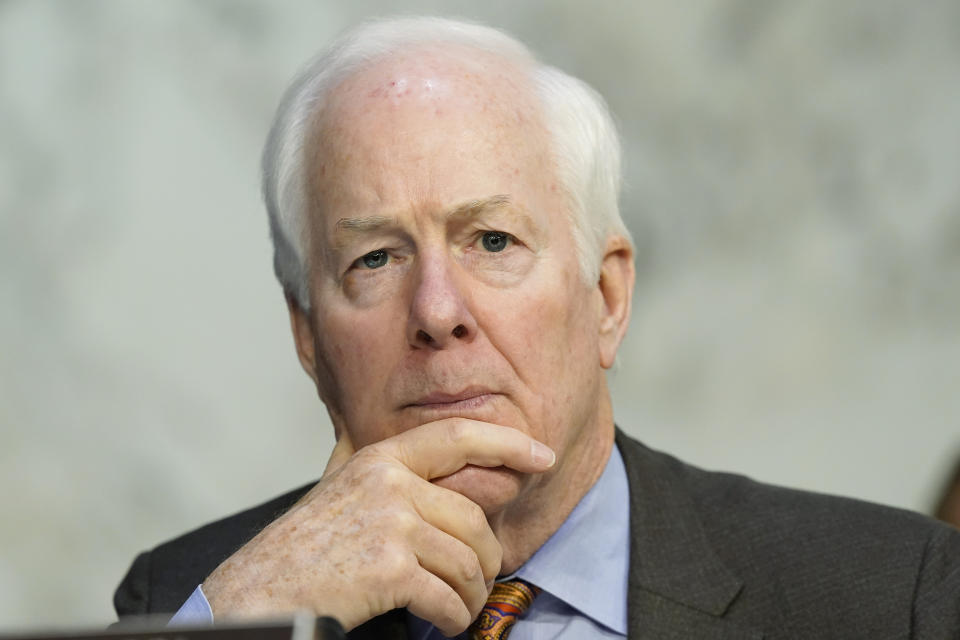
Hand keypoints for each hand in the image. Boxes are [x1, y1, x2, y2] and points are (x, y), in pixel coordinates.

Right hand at [201, 419, 555, 634]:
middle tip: (481, 582)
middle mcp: (388, 482)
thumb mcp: (343, 489)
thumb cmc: (303, 549)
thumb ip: (383, 472)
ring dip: (471, 595)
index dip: (506, 442)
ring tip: (459, 608)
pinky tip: (444, 623)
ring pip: (466, 561)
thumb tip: (428, 463)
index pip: (457, 436)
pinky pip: (448, 596)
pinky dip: (454, 618)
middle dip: (487, 558)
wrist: (259, 592)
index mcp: (381, 459)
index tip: (541, 456)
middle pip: (473, 519)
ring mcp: (390, 523)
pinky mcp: (389, 568)